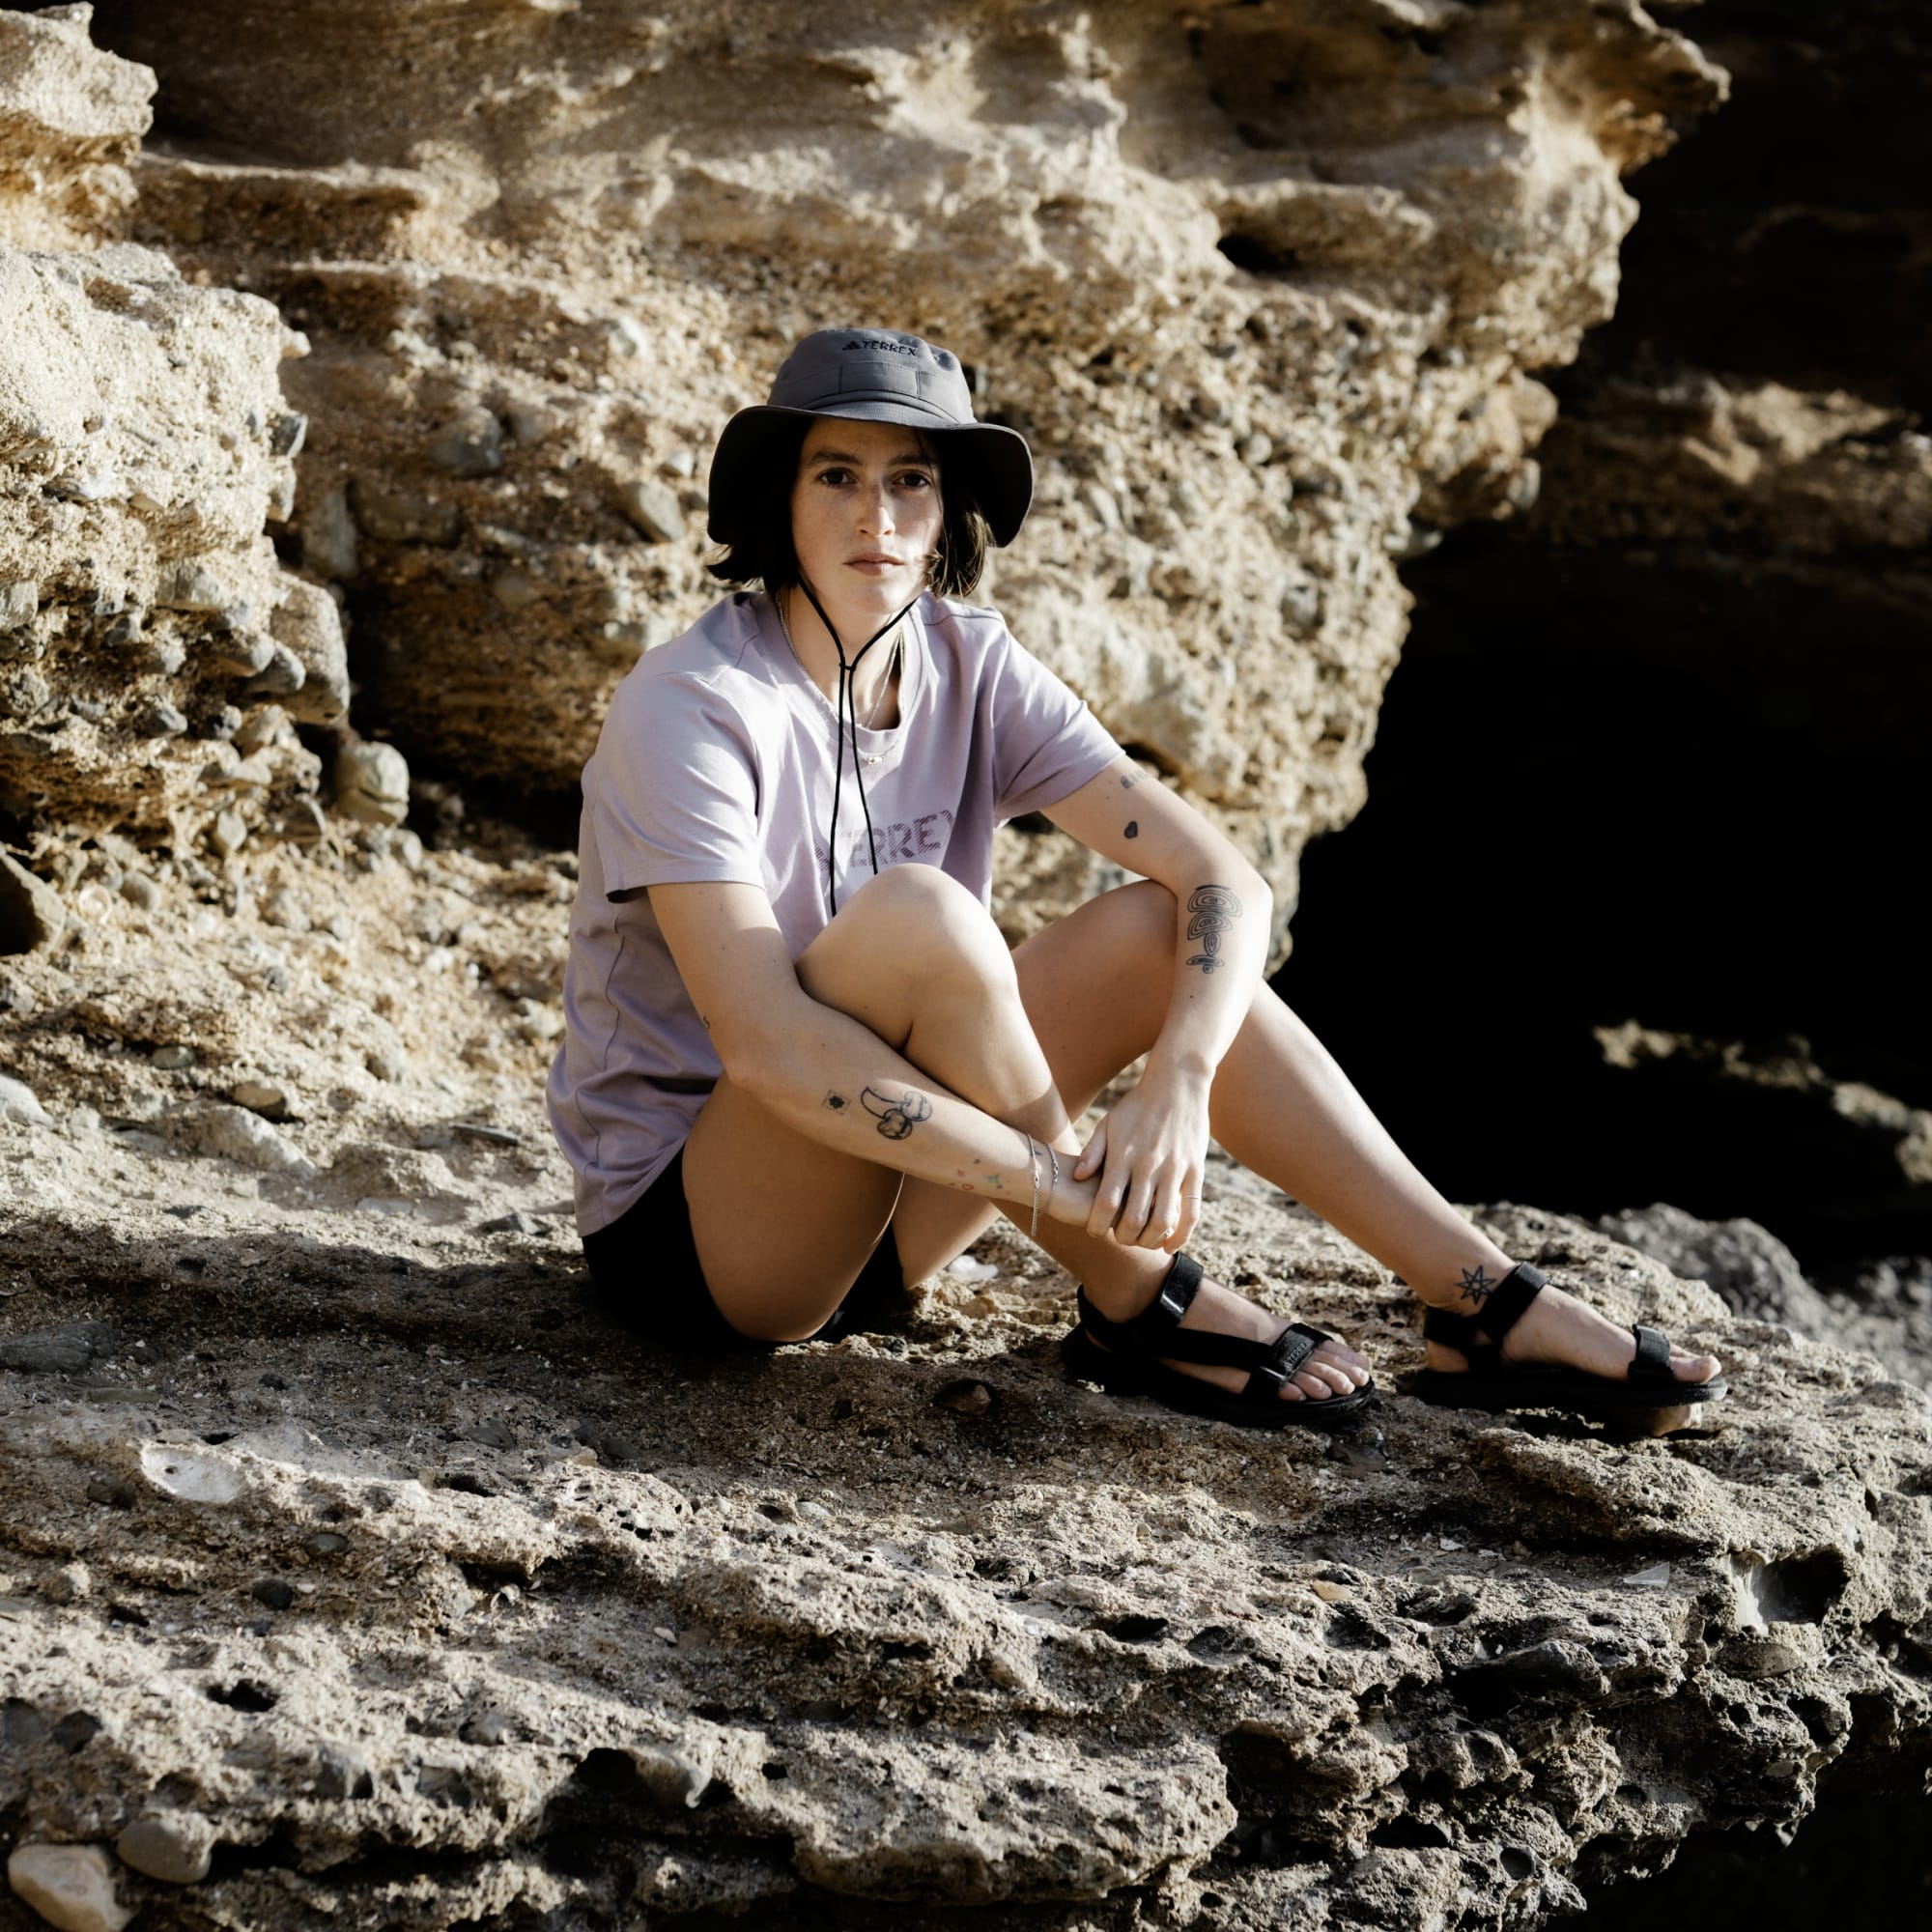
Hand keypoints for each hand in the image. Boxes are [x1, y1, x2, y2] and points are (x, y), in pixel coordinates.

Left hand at [1073, 1065, 1211, 1251]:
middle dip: (1123, 1237)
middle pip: (1134, 1218)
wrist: (1177, 1084)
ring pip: (1163, 1220)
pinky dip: (1182, 1234)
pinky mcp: (1195, 1171)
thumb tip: (1080, 1177)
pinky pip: (1191, 1211)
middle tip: (1118, 1237)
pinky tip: (1170, 1244)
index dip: (1098, 1224)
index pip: (1106, 1201)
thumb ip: (1093, 1151)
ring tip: (1142, 1240)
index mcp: (1123, 1155)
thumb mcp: (1109, 1123)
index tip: (1093, 1231)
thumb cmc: (1137, 1105)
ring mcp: (1175, 1169)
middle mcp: (1149, 1165)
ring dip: (1150, 1239)